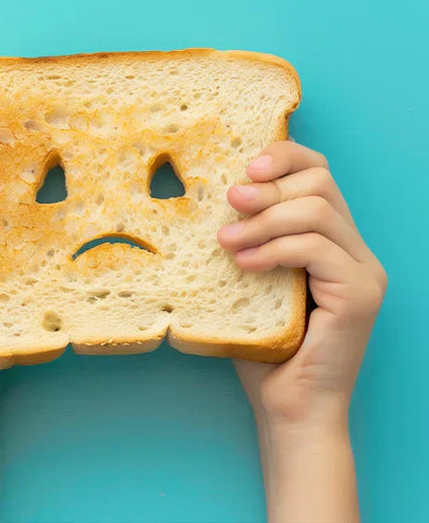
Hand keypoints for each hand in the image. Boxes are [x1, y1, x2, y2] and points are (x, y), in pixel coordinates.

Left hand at [218, 140, 386, 425]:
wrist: (288, 408)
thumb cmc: (261, 351)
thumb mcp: (244, 284)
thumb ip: (241, 242)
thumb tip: (203, 201)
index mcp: (330, 240)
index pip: (318, 173)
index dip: (283, 156)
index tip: (242, 166)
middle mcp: (354, 250)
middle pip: (321, 182)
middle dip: (268, 186)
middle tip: (228, 202)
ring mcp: (362, 270)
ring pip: (318, 210)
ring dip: (264, 219)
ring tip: (226, 240)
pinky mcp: (359, 293)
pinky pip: (317, 248)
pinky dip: (275, 248)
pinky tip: (245, 264)